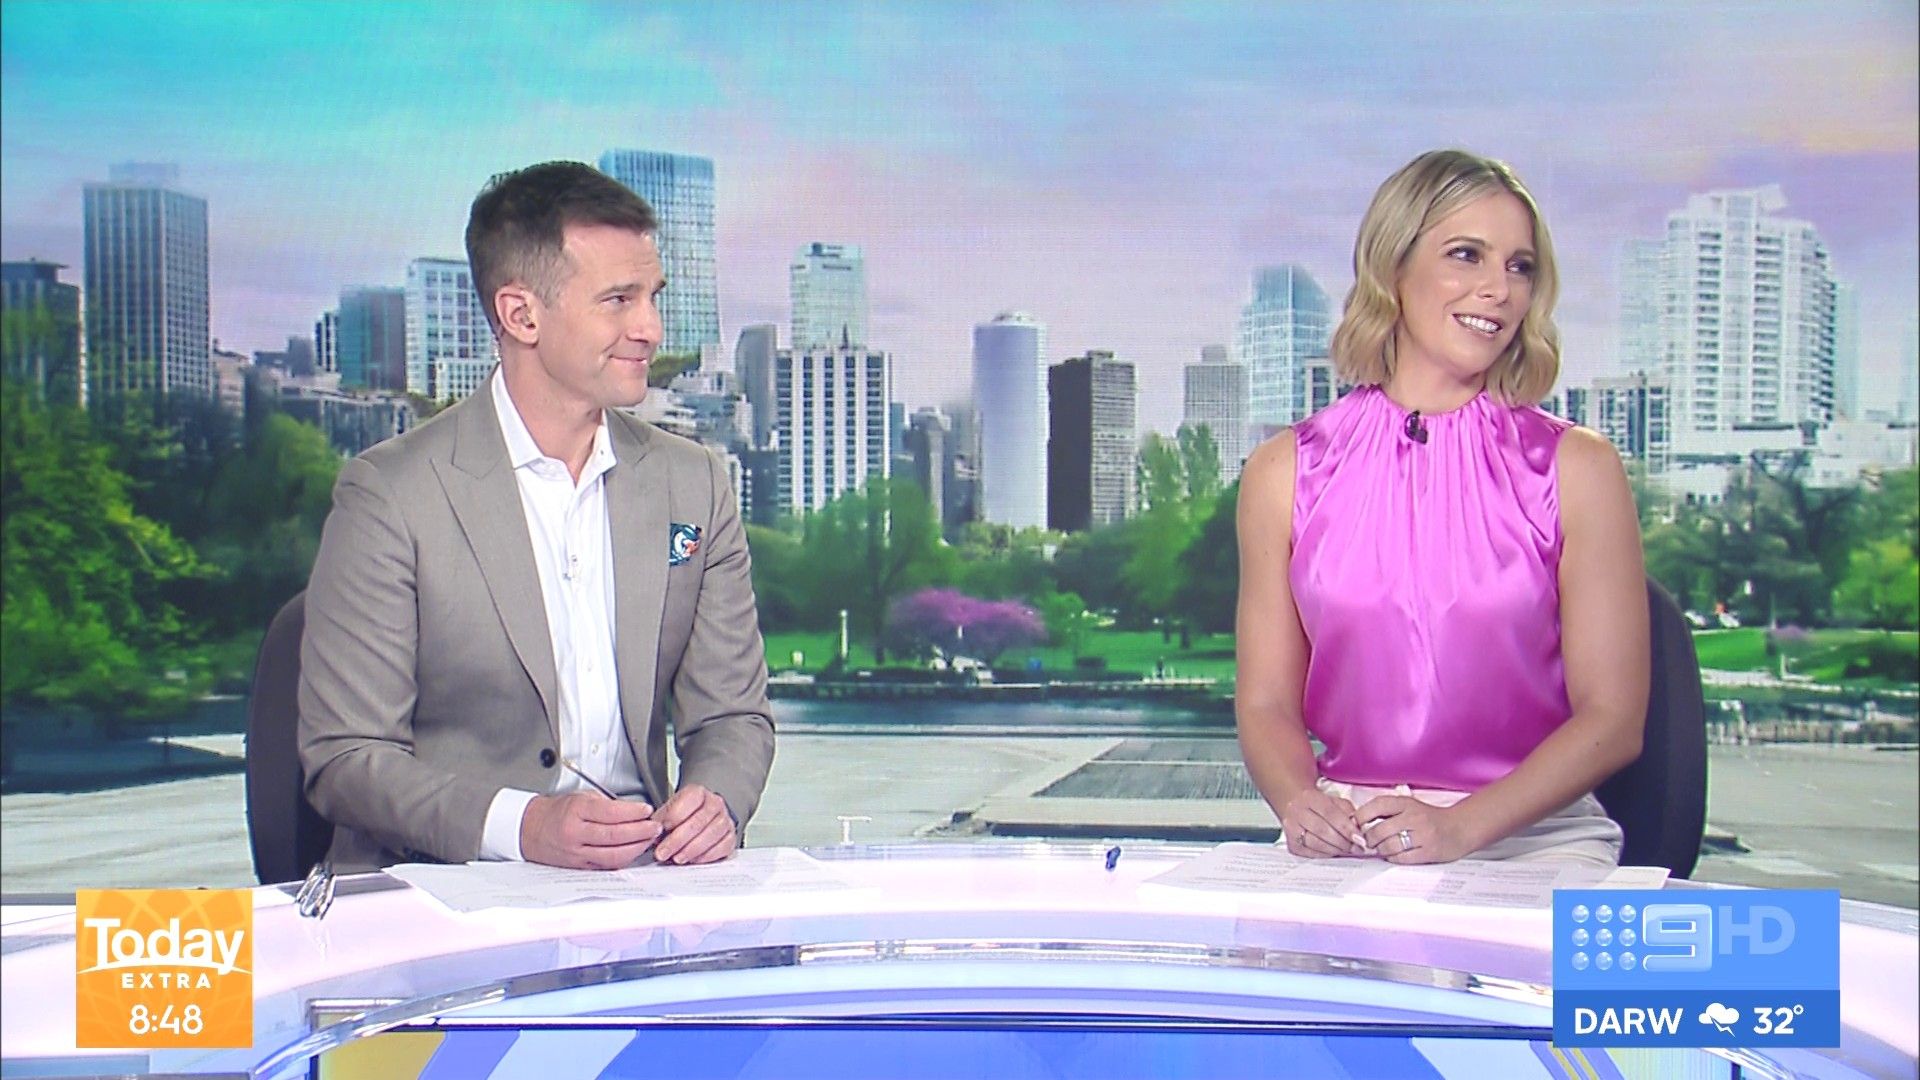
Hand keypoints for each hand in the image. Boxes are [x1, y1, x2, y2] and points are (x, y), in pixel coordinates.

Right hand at [520, 792, 660, 869]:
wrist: (530, 830)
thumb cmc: (557, 812)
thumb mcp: (580, 798)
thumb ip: (607, 805)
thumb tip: (636, 812)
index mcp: (576, 811)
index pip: (611, 813)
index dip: (633, 812)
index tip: (647, 810)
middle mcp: (575, 833)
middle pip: (615, 836)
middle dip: (641, 832)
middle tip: (656, 827)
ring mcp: (577, 853)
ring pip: (613, 855)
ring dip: (637, 848)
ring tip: (649, 840)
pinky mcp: (580, 866)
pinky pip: (607, 865)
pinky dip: (625, 859)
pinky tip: (635, 851)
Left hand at [652, 784, 736, 864]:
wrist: (700, 818)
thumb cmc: (682, 817)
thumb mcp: (667, 812)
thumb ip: (660, 820)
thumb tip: (652, 832)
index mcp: (698, 793)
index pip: (686, 803)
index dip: (671, 819)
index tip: (658, 833)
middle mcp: (715, 803)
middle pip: (697, 822)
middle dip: (677, 841)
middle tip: (663, 853)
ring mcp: (725, 819)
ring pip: (711, 834)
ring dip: (691, 850)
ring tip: (677, 858)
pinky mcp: (731, 836)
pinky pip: (723, 846)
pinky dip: (707, 856)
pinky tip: (694, 859)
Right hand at [1280, 787, 1364, 857]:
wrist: (1296, 807)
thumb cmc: (1319, 806)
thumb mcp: (1336, 801)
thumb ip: (1348, 812)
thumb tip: (1358, 829)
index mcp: (1309, 797)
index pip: (1330, 813)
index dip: (1346, 827)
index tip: (1360, 838)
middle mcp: (1296, 811)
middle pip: (1321, 829)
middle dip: (1343, 841)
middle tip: (1357, 847)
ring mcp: (1291, 828)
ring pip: (1315, 843)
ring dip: (1335, 850)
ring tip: (1348, 850)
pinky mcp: (1291, 844)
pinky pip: (1310, 853)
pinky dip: (1326, 855)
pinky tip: (1335, 852)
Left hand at [1357, 796, 1477, 863]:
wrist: (1460, 828)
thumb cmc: (1429, 818)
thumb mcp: (1409, 806)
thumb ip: (1388, 811)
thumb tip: (1358, 820)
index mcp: (1406, 803)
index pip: (1377, 805)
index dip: (1362, 816)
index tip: (1356, 824)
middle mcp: (1414, 817)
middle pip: (1379, 830)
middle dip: (1368, 839)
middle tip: (1366, 842)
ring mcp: (1422, 835)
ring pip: (1389, 846)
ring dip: (1380, 850)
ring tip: (1379, 849)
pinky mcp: (1428, 852)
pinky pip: (1402, 858)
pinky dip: (1393, 858)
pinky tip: (1393, 855)